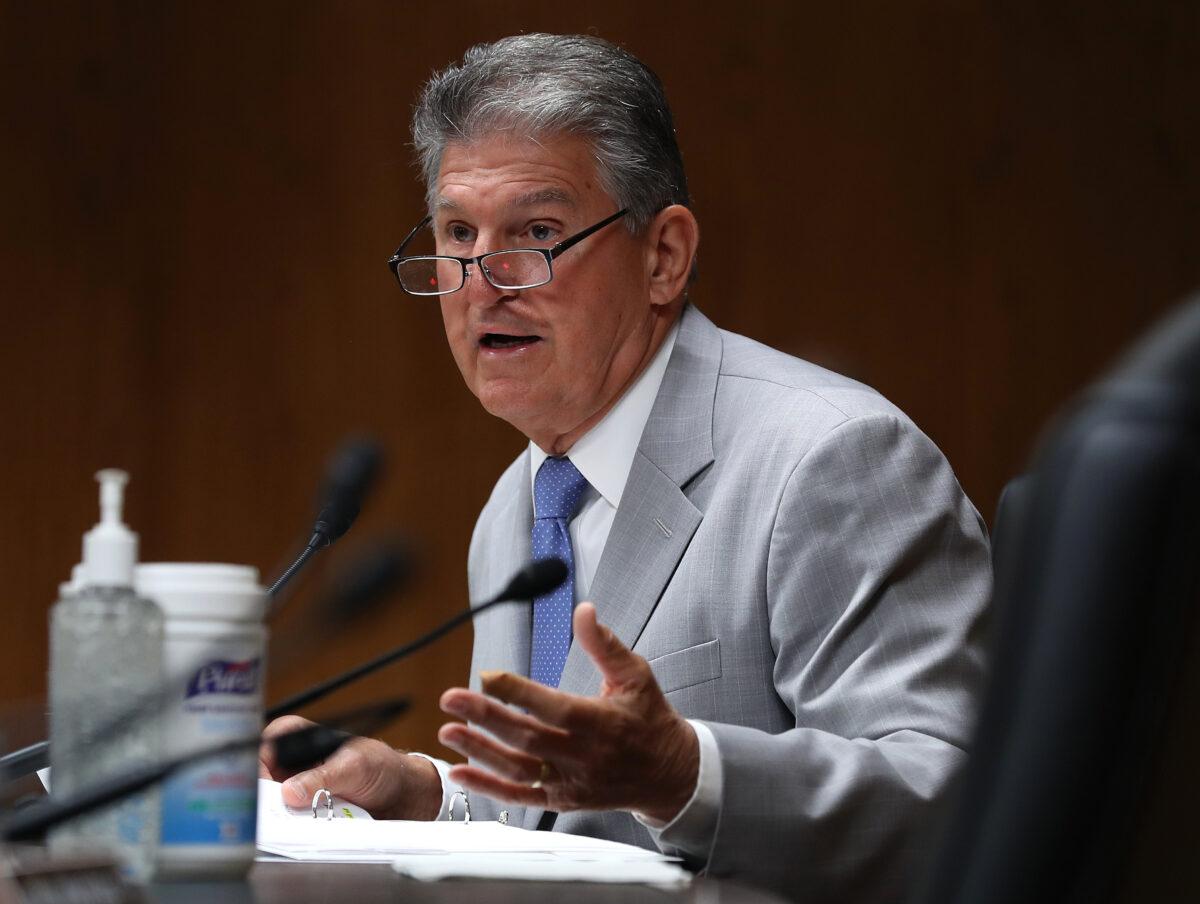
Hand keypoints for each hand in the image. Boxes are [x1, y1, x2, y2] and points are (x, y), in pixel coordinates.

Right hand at [258, 714, 441, 819]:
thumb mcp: (354, 767)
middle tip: (275, 815)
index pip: (264, 748)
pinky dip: (294, 831)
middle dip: (265, 800)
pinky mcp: (302, 814)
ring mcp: (295, 792)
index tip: (266, 790)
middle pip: (260, 782)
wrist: (402, 796)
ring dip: (280, 818)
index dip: (258, 769)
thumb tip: (290, 792)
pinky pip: (288, 824)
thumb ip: (323, 777)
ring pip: (271, 807)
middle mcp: (291, 765)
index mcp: (299, 738)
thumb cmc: (382, 768)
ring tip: (296, 825)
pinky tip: (303, 835)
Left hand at [437, 602, 698, 823]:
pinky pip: (521, 797)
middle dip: (487, 717)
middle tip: (452, 699)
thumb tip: (584, 611)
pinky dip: (488, 787)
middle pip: (528, 738)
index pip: (554, 707)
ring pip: (519, 769)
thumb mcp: (636, 675)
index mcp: (602, 722)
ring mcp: (572, 782)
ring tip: (448, 730)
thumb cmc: (649, 718)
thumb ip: (606, 644)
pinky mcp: (563, 801)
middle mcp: (585, 756)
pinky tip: (460, 771)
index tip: (487, 675)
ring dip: (480, 751)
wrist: (670, 775)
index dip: (519, 693)